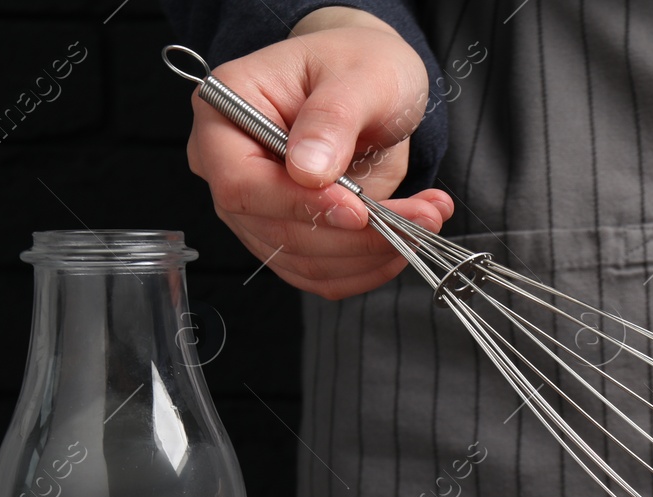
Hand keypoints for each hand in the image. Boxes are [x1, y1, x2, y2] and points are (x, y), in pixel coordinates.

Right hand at [184, 6, 453, 298]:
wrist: (373, 86)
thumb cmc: (358, 66)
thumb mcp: (359, 75)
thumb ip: (332, 118)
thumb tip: (307, 170)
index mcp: (225, 115)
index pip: (240, 182)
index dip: (297, 205)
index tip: (357, 209)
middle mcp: (229, 167)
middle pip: (276, 231)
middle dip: (356, 236)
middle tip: (421, 217)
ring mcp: (258, 209)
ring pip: (306, 261)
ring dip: (374, 253)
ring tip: (427, 218)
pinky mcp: (291, 238)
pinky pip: (325, 275)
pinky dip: (372, 266)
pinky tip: (407, 236)